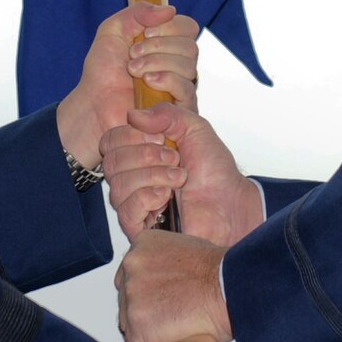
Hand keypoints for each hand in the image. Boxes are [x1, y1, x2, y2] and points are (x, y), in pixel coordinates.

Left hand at [55, 3, 199, 173]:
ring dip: (157, 63)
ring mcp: (180, 89)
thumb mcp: (113, 31)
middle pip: (190, 46)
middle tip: (132, 55)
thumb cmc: (102, 73)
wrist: (93, 106)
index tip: (144, 33)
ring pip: (189, 66)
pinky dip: (166, 80)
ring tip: (133, 71)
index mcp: (166, 45)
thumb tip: (170, 10)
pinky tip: (147, 82)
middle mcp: (177, 66)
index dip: (169, 26)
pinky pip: (187, 89)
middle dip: (158, 46)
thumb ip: (137, 13)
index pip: (188, 27)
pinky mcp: (180, 110)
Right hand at [101, 104, 263, 246]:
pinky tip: (165, 197)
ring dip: (153, 176)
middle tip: (174, 159)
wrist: (230, 204)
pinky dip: (147, 198)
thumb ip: (167, 114)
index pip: (111, 140)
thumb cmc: (215, 173)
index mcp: (139, 153)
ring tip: (178, 179)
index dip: (132, 136)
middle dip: (146, 156)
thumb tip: (134, 115)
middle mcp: (132, 177)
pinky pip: (126, 210)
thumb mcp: (195, 129)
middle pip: (111, 162)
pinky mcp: (139, 227)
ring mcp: (134, 203)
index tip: (160, 138)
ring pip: (118, 185)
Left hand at [115, 230, 230, 341]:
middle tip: (173, 318)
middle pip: (127, 300)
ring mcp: (131, 296)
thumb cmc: (221, 274)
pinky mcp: (138, 325)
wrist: (233, 288)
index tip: (164, 301)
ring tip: (178, 330)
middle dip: (146, 313)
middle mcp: (130, 267)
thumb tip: (158, 281)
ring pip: (130, 325)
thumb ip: (162, 263)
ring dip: (151, 333)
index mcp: (141, 246)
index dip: (148, 294)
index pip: (131, 277)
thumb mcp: (186, 249)